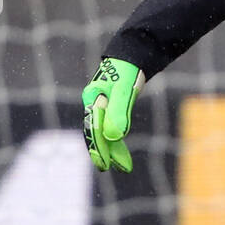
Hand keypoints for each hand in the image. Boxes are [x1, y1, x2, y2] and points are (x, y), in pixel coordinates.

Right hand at [81, 57, 144, 172]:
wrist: (132, 56)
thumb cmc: (127, 70)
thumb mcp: (124, 91)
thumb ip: (118, 112)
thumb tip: (114, 137)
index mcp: (93, 100)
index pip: (94, 129)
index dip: (99, 148)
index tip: (104, 165)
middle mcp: (95, 104)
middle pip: (96, 132)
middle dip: (103, 151)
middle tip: (107, 169)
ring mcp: (103, 106)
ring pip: (105, 132)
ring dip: (112, 149)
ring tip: (122, 166)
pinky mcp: (112, 107)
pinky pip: (112, 127)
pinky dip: (117, 141)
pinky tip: (121, 153)